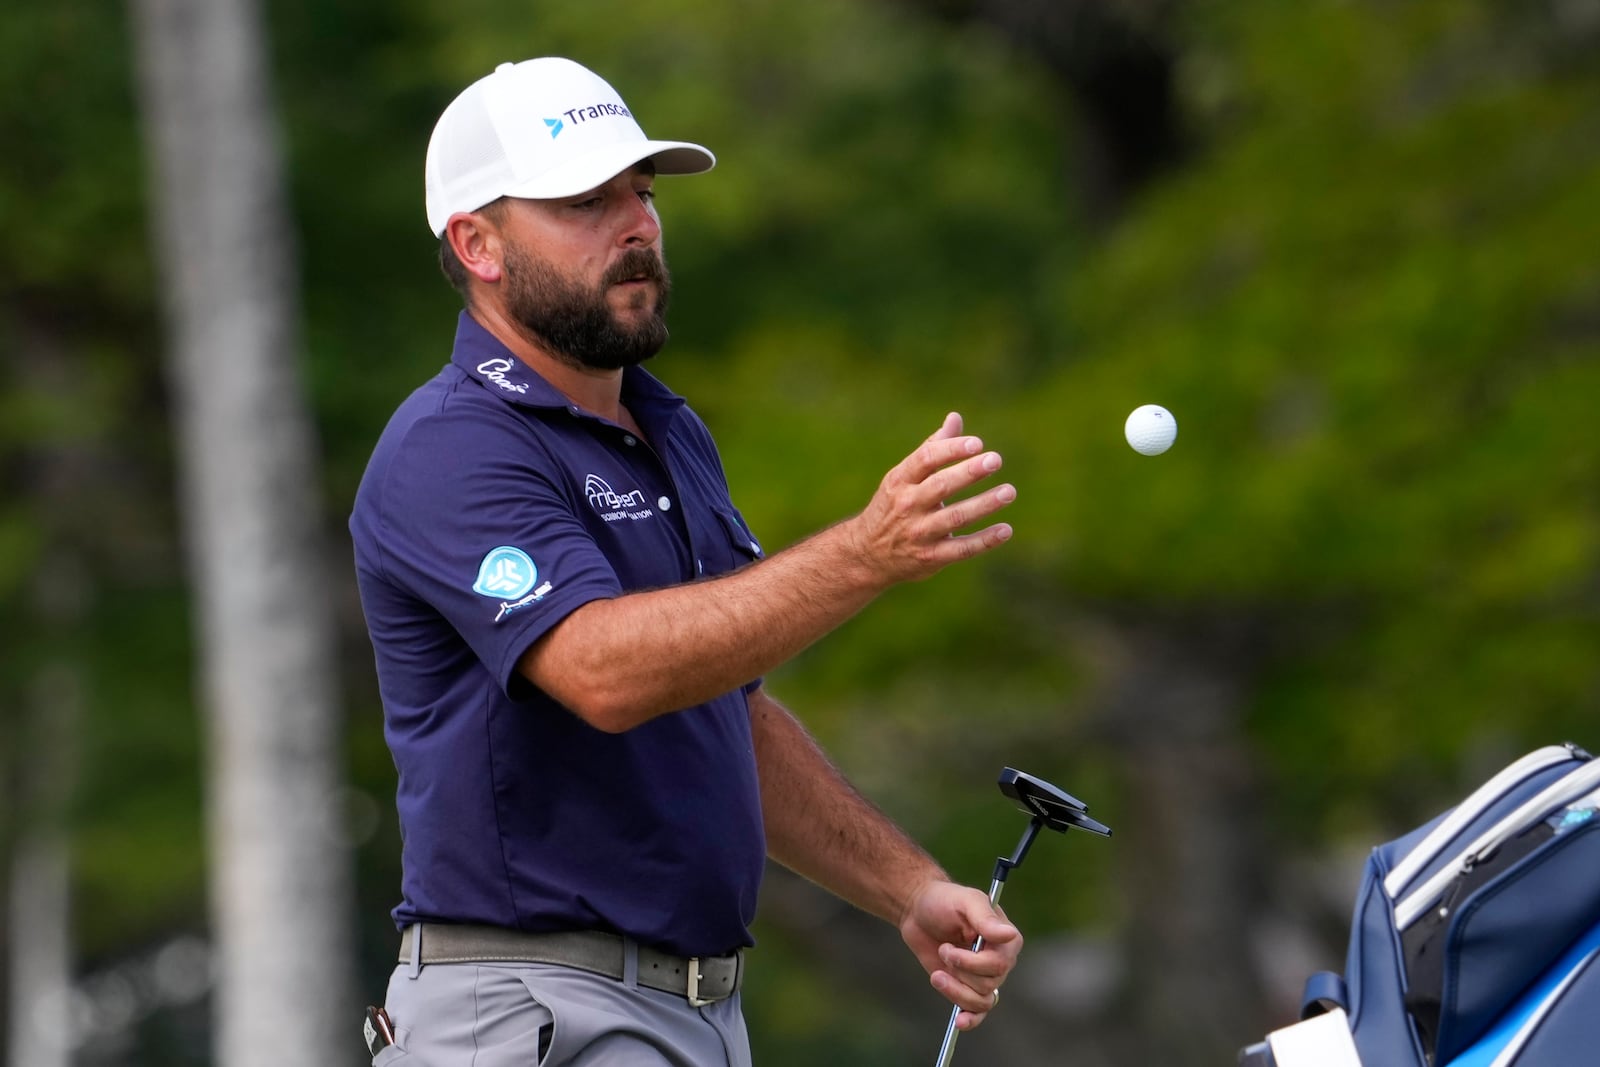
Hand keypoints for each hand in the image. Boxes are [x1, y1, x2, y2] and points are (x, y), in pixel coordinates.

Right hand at [845, 412, 1015, 584]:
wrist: (867, 554)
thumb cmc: (894, 506)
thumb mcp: (903, 477)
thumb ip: (932, 449)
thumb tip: (955, 418)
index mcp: (900, 481)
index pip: (925, 459)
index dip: (951, 449)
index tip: (976, 443)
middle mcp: (908, 506)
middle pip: (941, 486)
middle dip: (969, 472)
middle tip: (995, 460)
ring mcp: (919, 533)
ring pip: (955, 517)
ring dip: (983, 504)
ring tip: (1009, 492)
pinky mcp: (930, 558)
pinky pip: (961, 549)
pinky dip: (984, 540)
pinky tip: (1005, 530)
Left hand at [899, 879, 1022, 1031]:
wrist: (919, 910)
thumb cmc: (944, 901)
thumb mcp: (965, 902)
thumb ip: (986, 919)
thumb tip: (1010, 934)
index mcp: (1006, 939)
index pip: (999, 964)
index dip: (972, 962)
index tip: (948, 948)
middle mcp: (1000, 961)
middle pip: (988, 984)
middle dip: (960, 971)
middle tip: (942, 950)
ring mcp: (983, 977)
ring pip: (981, 1001)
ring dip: (956, 991)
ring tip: (937, 974)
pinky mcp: (966, 987)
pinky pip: (977, 1012)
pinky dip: (970, 1019)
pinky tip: (959, 1022)